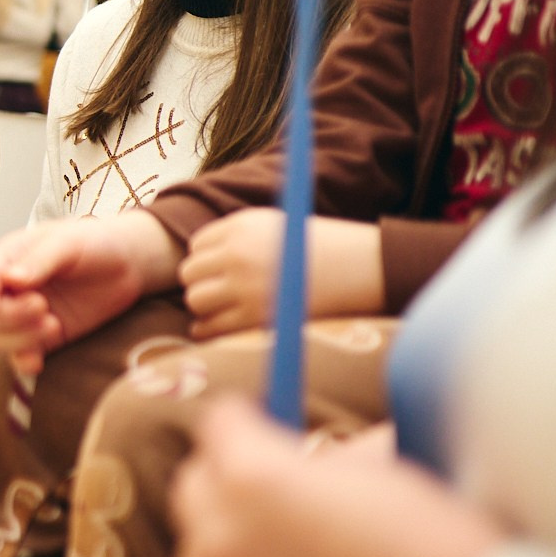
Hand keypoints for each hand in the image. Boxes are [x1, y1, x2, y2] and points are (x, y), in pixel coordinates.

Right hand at [0, 210, 180, 374]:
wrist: (129, 264)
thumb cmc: (95, 243)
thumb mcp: (68, 242)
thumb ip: (39, 260)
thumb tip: (10, 279)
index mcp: (8, 260)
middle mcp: (10, 290)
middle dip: (10, 317)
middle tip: (43, 306)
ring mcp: (26, 317)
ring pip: (1, 340)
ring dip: (21, 339)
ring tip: (53, 324)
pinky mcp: (45, 339)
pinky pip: (22, 358)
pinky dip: (25, 363)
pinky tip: (38, 360)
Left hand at [172, 397, 503, 556]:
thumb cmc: (437, 547)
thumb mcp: (383, 473)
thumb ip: (324, 459)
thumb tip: (312, 456)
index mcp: (251, 474)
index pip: (216, 425)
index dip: (243, 425)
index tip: (255, 430)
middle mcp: (219, 533)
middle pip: (195, 488)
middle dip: (227, 483)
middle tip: (270, 499)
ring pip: (197, 556)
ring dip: (228, 550)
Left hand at [180, 211, 386, 340]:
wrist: (366, 269)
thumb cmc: (322, 249)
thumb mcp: (276, 226)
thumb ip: (237, 239)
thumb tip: (199, 263)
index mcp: (242, 226)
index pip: (197, 245)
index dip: (208, 260)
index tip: (222, 269)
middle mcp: (238, 254)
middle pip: (189, 274)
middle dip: (202, 283)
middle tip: (220, 292)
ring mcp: (245, 288)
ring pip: (195, 300)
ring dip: (205, 307)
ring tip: (224, 309)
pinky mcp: (255, 318)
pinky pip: (210, 328)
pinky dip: (210, 330)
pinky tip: (221, 327)